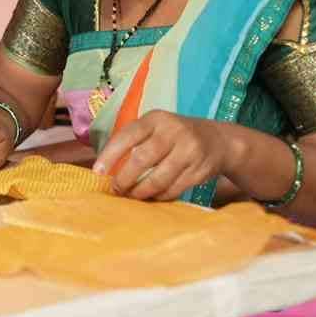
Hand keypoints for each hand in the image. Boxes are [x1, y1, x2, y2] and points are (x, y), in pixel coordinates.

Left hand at [93, 110, 227, 200]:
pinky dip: (160, 196)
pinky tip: (152, 197)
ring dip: (141, 192)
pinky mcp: (200, 170)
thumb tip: (104, 170)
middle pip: (143, 159)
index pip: (129, 135)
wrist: (218, 140)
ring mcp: (189, 150)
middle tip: (115, 190)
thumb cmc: (175, 136)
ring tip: (131, 196)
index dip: (111, 154)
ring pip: (159, 178)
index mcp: (156, 119)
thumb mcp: (156, 128)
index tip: (97, 172)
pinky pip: (174, 189)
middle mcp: (173, 132)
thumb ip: (134, 142)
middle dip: (125, 178)